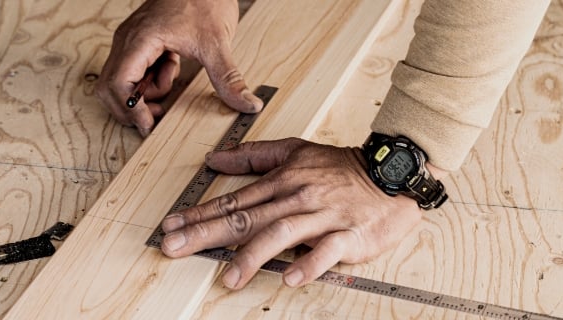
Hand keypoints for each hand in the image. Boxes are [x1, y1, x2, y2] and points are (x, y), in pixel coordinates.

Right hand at [94, 0, 262, 136]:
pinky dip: (150, 81)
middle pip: (110, 88)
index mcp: (140, 40)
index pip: (118, 84)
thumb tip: (247, 104)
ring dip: (143, 94)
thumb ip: (228, 78)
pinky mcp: (139, 43)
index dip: (130, 110)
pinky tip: (170, 68)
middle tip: (156, 117)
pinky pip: (133, 71)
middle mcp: (128, 41)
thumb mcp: (217, 43)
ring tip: (170, 82)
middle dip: (131, 108)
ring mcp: (131, 41)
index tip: (149, 125)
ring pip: (120, 82)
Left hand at [160, 138, 428, 288]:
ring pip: (282, 234)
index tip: (170, 225)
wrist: (392, 172)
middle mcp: (297, 197)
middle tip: (174, 247)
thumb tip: (215, 157)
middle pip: (246, 218)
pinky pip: (327, 251)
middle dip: (206, 233)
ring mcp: (322, 217)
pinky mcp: (348, 235)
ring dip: (253, 256)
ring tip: (229, 277)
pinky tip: (289, 278)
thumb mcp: (296, 150)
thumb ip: (254, 155)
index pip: (233, 200)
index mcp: (282, 180)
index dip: (199, 213)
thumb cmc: (340, 166)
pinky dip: (309, 263)